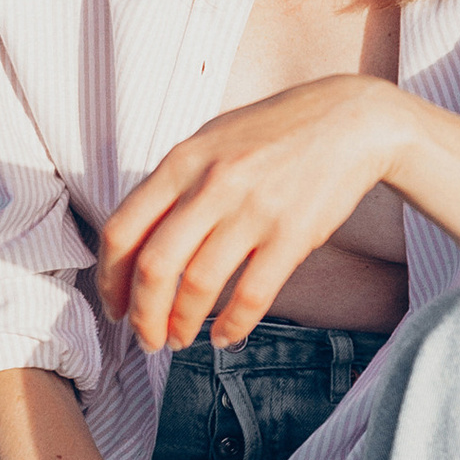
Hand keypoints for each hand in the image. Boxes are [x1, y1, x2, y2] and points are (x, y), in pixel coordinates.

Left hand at [98, 74, 405, 352]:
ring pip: (198, 285)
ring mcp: (253, 210)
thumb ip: (174, 183)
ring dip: (182, 325)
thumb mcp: (211, 141)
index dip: (109, 279)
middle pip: (154, 266)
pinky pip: (252, 295)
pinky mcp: (292, 234)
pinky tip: (223, 337)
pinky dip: (231, 326)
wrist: (349, 121)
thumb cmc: (276, 132)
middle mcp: (212, 185)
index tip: (114, 305)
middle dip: (142, 316)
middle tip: (146, 338)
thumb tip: (138, 241)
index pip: (123, 230)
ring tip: (180, 339)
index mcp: (182, 161)